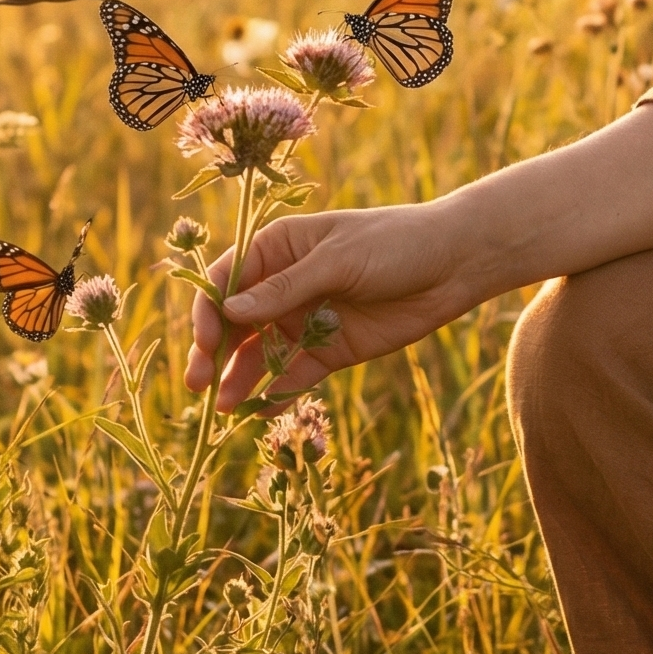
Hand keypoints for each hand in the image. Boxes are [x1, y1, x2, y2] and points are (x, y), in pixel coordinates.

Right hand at [185, 201, 476, 409]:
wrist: (453, 264)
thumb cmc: (394, 243)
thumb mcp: (339, 259)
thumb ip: (286, 288)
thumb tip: (230, 310)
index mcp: (279, 248)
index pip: (228, 279)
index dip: (210, 310)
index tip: (207, 340)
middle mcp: (284, 286)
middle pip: (235, 322)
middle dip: (214, 352)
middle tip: (199, 383)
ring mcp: (305, 320)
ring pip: (258, 353)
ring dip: (239, 378)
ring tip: (225, 408)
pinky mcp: (330, 350)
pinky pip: (294, 375)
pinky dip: (276, 392)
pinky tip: (260, 410)